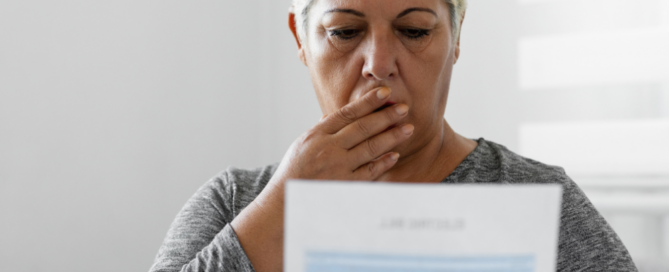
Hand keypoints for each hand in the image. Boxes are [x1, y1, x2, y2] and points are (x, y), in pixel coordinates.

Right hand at [231, 87, 412, 271]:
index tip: (384, 92)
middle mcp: (328, 148)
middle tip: (403, 108)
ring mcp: (338, 167)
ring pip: (371, 147)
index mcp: (317, 134)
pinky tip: (395, 155)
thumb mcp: (303, 144)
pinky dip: (383, 162)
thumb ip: (323, 130)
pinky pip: (370, 171)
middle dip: (385, 116)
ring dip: (392, 137)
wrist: (284, 201)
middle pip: (363, 127)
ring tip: (407, 128)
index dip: (368, 101)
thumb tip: (337, 115)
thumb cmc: (294, 171)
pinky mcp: (345, 184)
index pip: (347, 113)